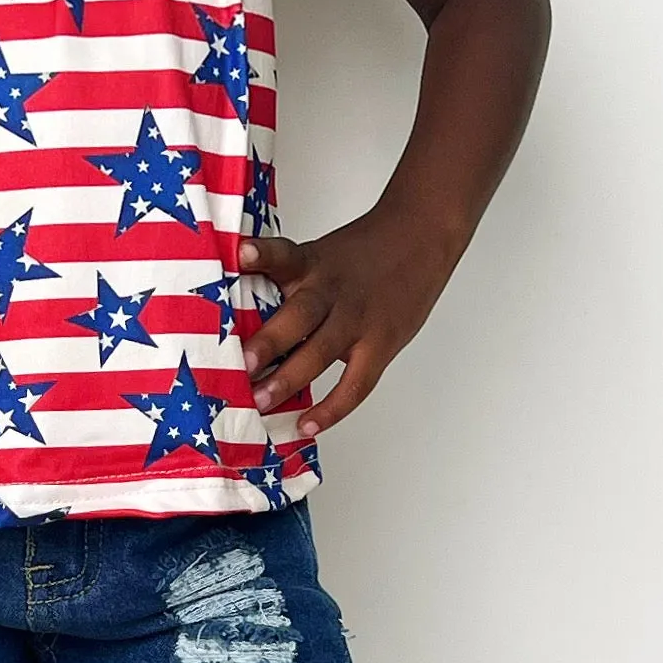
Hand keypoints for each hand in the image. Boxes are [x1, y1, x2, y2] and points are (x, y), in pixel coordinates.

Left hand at [245, 213, 454, 435]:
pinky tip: (307, 425)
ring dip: (289, 379)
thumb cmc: (361, 253)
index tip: (240, 256)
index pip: (283, 255)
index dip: (261, 255)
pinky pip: (356, 383)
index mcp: (311, 263)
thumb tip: (241, 320)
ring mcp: (358, 319)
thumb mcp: (319, 255)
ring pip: (322, 352)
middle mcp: (331, 291)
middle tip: (241, 366)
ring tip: (260, 401)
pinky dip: (332, 408)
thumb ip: (287, 283)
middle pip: (300, 315)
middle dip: (268, 342)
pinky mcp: (381, 343)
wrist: (421, 236)